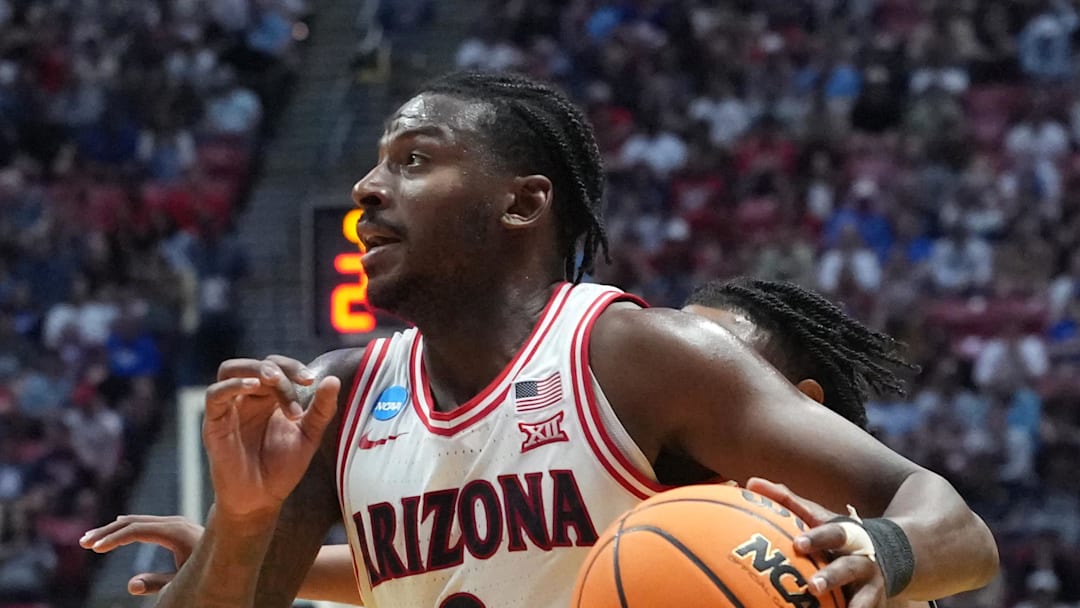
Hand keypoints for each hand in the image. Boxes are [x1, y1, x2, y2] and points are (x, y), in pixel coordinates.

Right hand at [80, 515, 204, 594]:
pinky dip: (127, 526)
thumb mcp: (181, 580)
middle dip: (106, 532)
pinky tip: (116, 526)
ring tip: (90, 539)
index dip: (114, 539)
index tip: (94, 549)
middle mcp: (174, 522)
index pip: (136, 530)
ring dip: (113, 529)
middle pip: (132, 522)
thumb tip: (130, 585)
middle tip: (83, 543)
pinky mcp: (176, 526)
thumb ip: (157, 583)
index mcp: (174, 532)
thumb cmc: (209, 571)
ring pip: (137, 520)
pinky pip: (146, 522)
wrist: (233, 551)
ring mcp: (175, 522)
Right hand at [203, 355, 340, 518]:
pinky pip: (215, 395)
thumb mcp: (309, 436)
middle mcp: (249, 398)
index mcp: (271, 398)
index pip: (278, 367)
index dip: (294, 368)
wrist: (261, 500)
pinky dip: (231, 385)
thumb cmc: (283, 468)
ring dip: (253, 369)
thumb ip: (321, 409)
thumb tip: (333, 380)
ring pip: (230, 370)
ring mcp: (230, 408)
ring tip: (273, 381)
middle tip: (295, 381)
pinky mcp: (214, 422)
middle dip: (277, 368)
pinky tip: (252, 388)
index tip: (310, 381)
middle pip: (257, 365)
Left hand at [747, 477, 887, 607]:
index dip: (816, 538)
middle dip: (831, 576)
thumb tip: (751, 483)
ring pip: (863, 595)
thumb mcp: (817, 517)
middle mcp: (860, 558)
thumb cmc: (835, 535)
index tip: (798, 544)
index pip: (830, 532)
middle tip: (813, 586)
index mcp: (844, 535)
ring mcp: (870, 583)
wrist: (890, 551)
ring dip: (849, 604)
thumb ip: (787, 501)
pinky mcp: (875, 602)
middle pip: (847, 567)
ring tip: (823, 600)